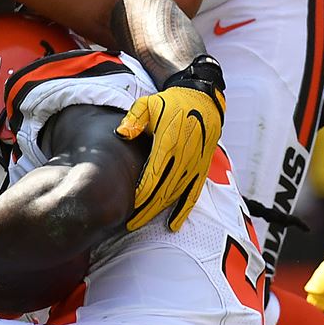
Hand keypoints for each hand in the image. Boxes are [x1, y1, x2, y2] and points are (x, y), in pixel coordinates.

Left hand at [116, 55, 225, 231]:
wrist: (202, 100)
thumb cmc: (170, 103)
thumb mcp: (148, 104)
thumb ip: (134, 118)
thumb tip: (121, 133)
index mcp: (169, 143)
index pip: (154, 175)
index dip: (142, 193)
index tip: (129, 205)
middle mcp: (184, 157)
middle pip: (163, 190)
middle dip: (146, 209)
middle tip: (130, 223)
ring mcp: (195, 165)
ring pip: (176, 195)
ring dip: (159, 211)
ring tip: (141, 223)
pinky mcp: (202, 169)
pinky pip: (193, 194)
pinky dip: (183, 211)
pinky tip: (173, 225)